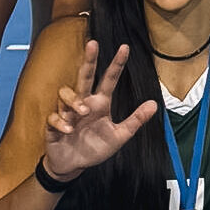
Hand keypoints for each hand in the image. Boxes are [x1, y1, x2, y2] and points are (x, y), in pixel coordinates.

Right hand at [35, 38, 154, 185]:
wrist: (73, 166)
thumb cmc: (95, 148)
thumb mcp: (119, 136)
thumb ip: (135, 120)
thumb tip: (155, 104)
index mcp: (100, 103)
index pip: (109, 79)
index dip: (116, 64)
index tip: (125, 47)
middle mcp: (84, 103)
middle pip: (84, 76)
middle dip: (88, 60)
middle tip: (93, 43)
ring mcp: (67, 112)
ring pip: (65, 93)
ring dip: (74, 100)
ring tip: (84, 111)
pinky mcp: (54, 125)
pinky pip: (54, 116)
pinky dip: (61, 121)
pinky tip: (68, 130)